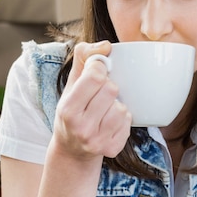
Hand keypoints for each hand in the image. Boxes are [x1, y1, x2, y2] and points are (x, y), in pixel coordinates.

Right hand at [53, 41, 131, 159]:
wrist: (72, 150)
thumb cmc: (73, 111)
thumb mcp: (71, 84)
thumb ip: (84, 57)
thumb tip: (106, 46)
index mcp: (68, 110)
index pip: (95, 77)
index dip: (100, 70)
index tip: (96, 74)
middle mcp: (81, 128)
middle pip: (111, 90)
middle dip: (108, 87)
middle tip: (99, 95)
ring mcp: (97, 141)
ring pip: (122, 108)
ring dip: (116, 104)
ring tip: (104, 110)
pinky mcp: (112, 149)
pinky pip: (128, 122)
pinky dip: (122, 119)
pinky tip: (109, 122)